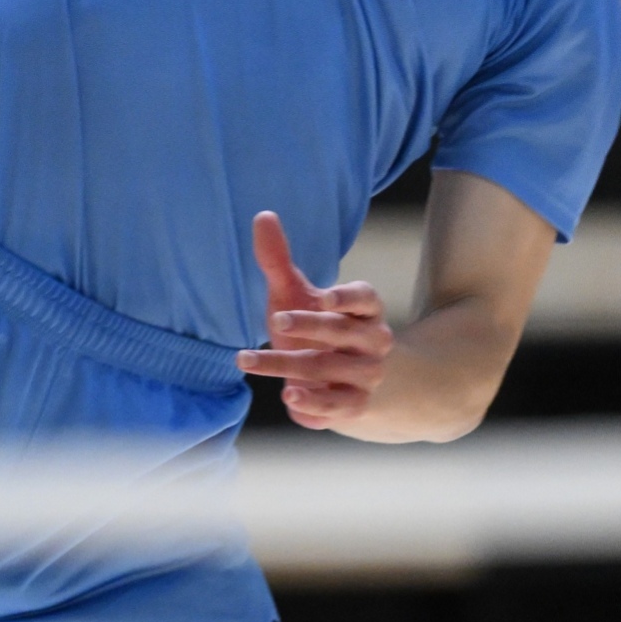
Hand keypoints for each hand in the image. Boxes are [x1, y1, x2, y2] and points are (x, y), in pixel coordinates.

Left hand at [236, 212, 392, 429]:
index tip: (324, 296)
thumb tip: (262, 216)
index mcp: (365, 310)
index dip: (346, 298)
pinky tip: (287, 396)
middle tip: (275, 320)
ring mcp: (367, 375)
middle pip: (342, 333)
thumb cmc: (317, 328)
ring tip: (247, 360)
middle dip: (308, 327)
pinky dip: (313, 403)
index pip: (366, 298)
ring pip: (328, 369)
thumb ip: (279, 261)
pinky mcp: (355, 405)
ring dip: (286, 366)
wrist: (348, 382)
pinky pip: (337, 405)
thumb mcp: (297, 295)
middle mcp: (373, 341)